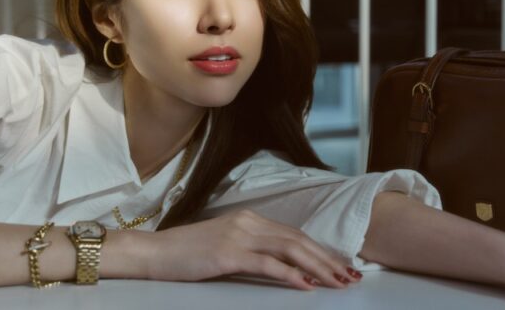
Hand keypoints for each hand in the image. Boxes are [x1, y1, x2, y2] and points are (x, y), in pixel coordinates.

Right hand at [142, 209, 358, 289]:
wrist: (154, 253)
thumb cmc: (185, 254)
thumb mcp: (223, 245)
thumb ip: (251, 249)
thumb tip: (283, 266)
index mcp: (248, 218)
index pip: (293, 234)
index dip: (320, 250)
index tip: (340, 266)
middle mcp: (247, 222)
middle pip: (298, 240)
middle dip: (327, 260)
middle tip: (350, 277)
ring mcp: (238, 236)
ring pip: (290, 249)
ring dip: (318, 267)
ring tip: (337, 282)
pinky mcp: (228, 254)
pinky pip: (268, 264)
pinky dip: (291, 275)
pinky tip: (306, 286)